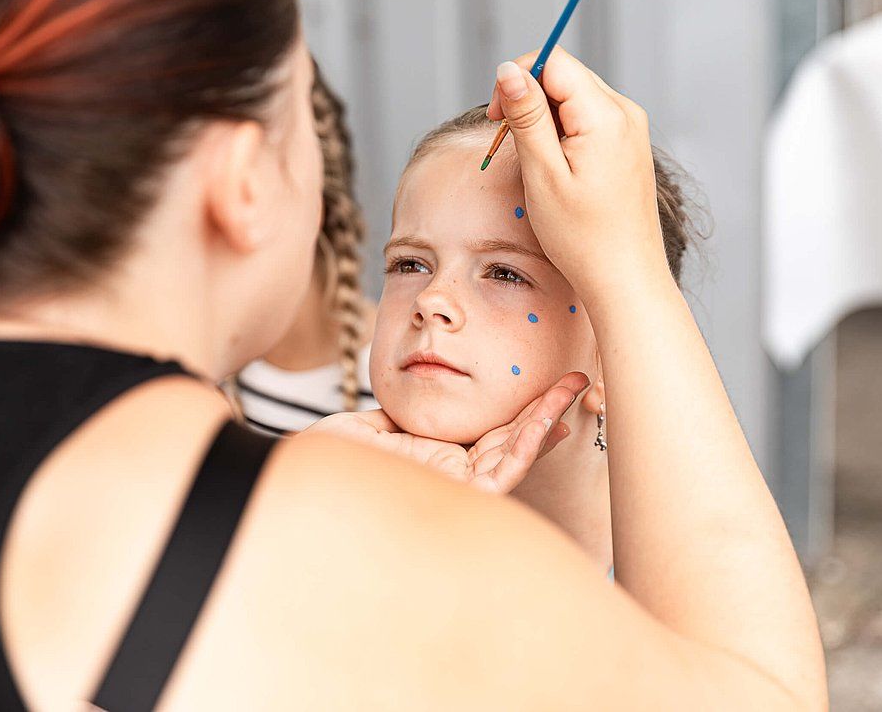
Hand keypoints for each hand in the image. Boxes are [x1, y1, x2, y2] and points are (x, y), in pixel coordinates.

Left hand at [304, 372, 590, 494]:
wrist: (303, 481)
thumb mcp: (369, 429)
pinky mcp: (457, 503)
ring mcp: (457, 493)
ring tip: (574, 389)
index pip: (490, 433)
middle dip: (546, 410)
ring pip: (515, 457)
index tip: (546, 385)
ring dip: (547, 423)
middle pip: (511, 442)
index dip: (521, 410)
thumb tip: (410, 405)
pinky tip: (548, 424)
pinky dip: (528, 448)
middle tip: (578, 379)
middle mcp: (452, 477)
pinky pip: (502, 476)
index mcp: (436, 460)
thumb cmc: (328, 465)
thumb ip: (397, 417)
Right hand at [485, 46, 668, 298]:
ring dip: (544, 117)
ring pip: (574, 96)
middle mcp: (625, 112)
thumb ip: (526, 116)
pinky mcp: (628, 144)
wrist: (625, 278)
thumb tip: (508, 69)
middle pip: (564, 75)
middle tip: (510, 144)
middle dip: (529, 99)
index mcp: (605, 115)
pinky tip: (556, 168)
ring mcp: (631, 128)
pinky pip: (588, 117)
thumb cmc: (583, 237)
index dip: (516, 79)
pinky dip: (563, 132)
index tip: (496, 118)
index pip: (553, 61)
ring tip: (536, 163)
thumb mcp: (543, 173)